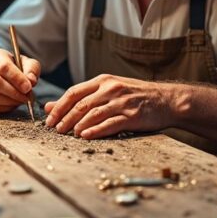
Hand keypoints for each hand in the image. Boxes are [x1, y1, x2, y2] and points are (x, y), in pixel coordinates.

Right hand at [0, 47, 40, 112]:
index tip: (28, 87)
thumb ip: (32, 69)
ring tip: (21, 100)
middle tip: (27, 97)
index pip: (4, 67)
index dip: (17, 79)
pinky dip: (3, 108)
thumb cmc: (15, 67)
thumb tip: (31, 81)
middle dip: (14, 92)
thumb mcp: (26, 63)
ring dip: (9, 101)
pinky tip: (12, 104)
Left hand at [43, 74, 177, 138]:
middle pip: (81, 104)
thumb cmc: (136, 96)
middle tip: (55, 129)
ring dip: (77, 125)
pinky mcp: (132, 116)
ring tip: (68, 134)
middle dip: (65, 118)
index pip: (74, 92)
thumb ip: (83, 97)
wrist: (167, 100)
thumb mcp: (109, 90)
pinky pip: (109, 124)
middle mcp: (111, 89)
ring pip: (93, 114)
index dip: (59, 106)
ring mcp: (122, 102)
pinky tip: (86, 136)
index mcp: (104, 81)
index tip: (49, 118)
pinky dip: (95, 131)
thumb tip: (51, 106)